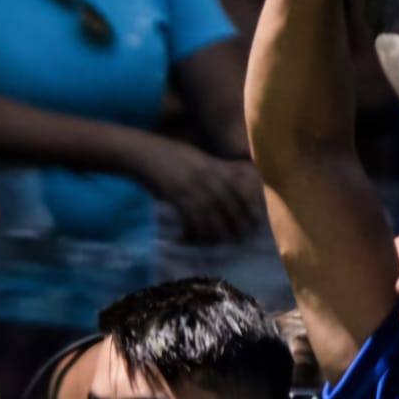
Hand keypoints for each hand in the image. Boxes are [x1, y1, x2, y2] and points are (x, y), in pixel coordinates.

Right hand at [140, 141, 262, 242]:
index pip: (244, 190)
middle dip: (238, 227)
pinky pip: (192, 220)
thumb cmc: (169, 154)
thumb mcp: (199, 158)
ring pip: (214, 218)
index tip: (256, 223)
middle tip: (239, 240)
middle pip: (232, 209)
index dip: (253, 209)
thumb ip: (217, 171)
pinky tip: (190, 239)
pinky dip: (193, 233)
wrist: (142, 152)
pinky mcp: (178, 196)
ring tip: (218, 245)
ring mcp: (194, 187)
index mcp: (217, 166)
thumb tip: (231, 193)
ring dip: (217, 235)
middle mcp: (210, 177)